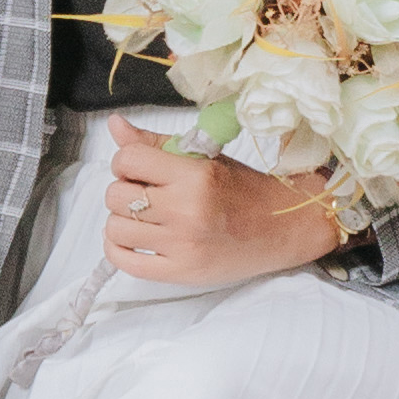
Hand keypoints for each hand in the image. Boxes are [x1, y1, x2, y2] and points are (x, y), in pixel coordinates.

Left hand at [102, 116, 342, 290]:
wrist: (283, 227)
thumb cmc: (243, 189)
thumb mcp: (203, 158)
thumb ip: (155, 143)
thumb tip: (115, 125)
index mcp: (194, 176)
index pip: (128, 160)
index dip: (126, 161)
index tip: (139, 168)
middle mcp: (186, 211)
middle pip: (116, 195)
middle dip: (124, 190)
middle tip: (145, 193)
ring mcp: (182, 246)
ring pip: (115, 229)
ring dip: (122, 220)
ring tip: (143, 217)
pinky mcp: (181, 273)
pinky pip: (126, 263)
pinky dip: (119, 250)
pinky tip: (135, 240)